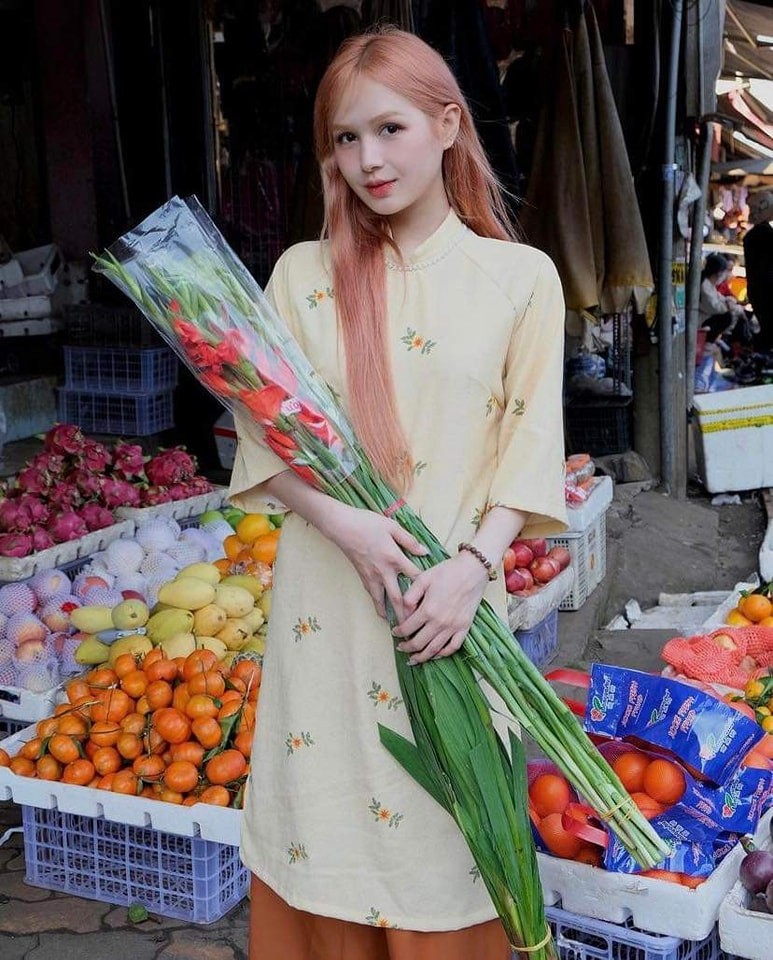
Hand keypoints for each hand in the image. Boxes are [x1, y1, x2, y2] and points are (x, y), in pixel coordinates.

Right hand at [324, 503, 427, 619]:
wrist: (341, 526)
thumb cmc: (367, 523)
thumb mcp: (391, 526)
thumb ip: (409, 541)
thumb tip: (424, 551)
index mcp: (393, 557)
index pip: (413, 576)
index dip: (424, 588)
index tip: (434, 599)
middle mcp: (383, 571)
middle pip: (397, 597)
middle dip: (406, 614)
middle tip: (414, 628)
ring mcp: (371, 575)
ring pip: (382, 600)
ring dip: (390, 614)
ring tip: (398, 627)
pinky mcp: (362, 576)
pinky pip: (372, 594)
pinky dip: (378, 605)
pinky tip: (382, 612)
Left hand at [391, 551, 489, 663]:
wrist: (473, 570)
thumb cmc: (447, 571)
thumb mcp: (422, 578)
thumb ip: (409, 596)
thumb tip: (404, 613)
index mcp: (428, 609)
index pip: (408, 628)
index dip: (398, 632)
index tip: (394, 632)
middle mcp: (440, 622)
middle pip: (419, 643)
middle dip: (407, 647)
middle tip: (401, 647)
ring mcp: (453, 627)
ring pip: (434, 650)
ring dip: (422, 657)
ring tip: (413, 659)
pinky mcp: (465, 627)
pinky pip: (453, 647)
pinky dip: (443, 654)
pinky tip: (435, 655)